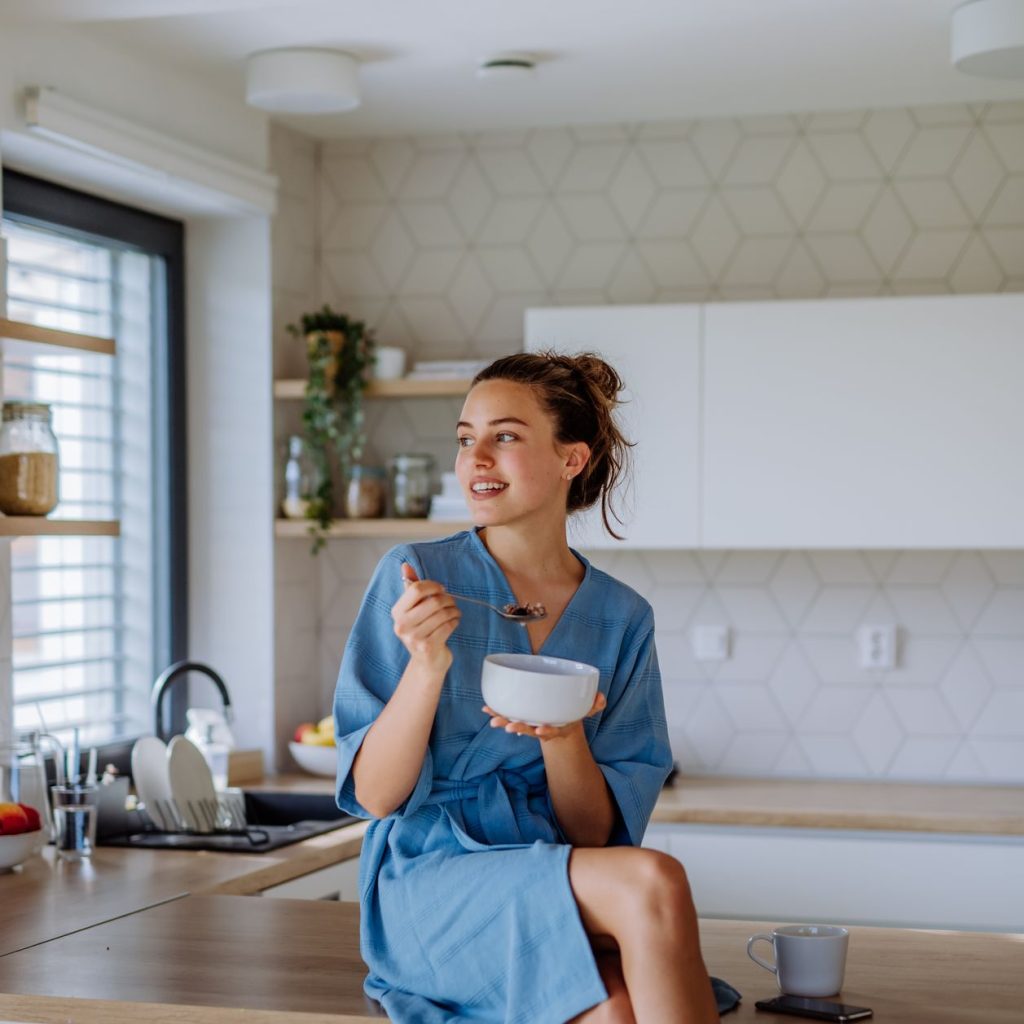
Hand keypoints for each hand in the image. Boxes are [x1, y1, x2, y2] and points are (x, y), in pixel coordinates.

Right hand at [391, 563, 460, 672]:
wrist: (426, 662)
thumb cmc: (422, 630)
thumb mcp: (414, 609)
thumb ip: (410, 587)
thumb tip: (405, 565)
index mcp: (397, 612)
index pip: (416, 589)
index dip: (433, 586)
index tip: (440, 589)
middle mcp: (402, 625)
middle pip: (432, 601)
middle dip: (447, 599)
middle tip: (452, 602)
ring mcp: (413, 638)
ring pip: (442, 614)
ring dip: (454, 610)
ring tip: (454, 612)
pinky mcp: (427, 648)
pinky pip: (448, 626)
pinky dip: (455, 621)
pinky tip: (454, 622)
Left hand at [482, 691, 606, 741]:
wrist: (561, 726)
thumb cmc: (572, 715)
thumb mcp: (586, 710)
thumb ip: (594, 705)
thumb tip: (600, 697)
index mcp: (556, 728)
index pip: (551, 732)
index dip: (546, 731)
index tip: (540, 730)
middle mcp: (540, 728)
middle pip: (528, 730)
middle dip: (517, 727)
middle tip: (506, 727)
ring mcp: (529, 724)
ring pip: (515, 724)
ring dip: (503, 720)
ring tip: (491, 718)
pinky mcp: (521, 717)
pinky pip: (508, 715)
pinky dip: (497, 712)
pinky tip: (486, 708)